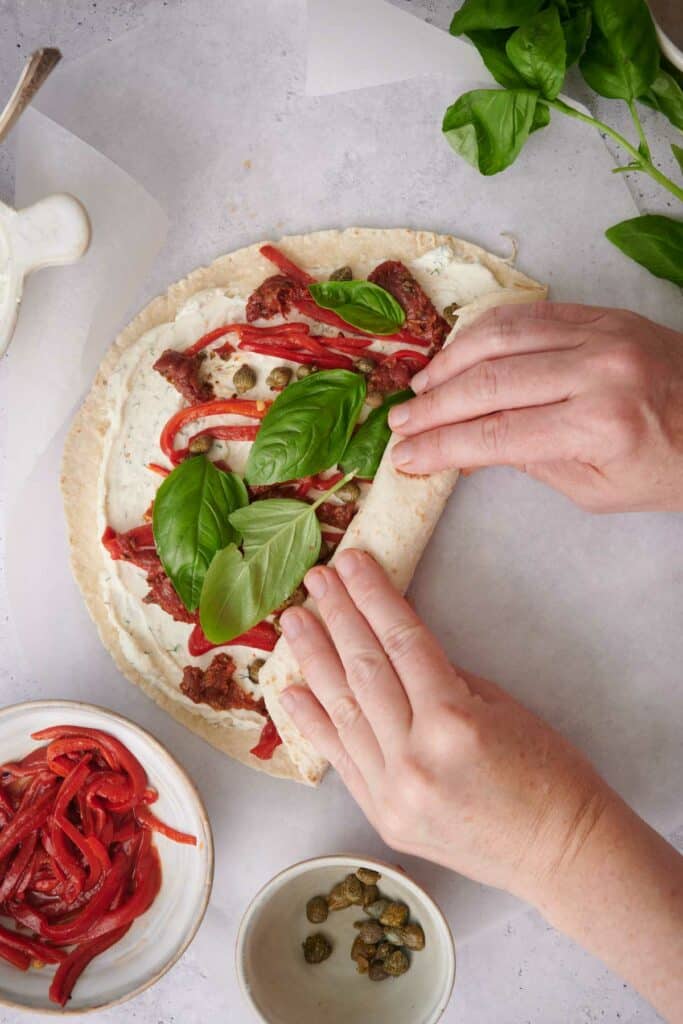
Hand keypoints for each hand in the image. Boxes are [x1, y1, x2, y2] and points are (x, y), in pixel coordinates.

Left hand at [279, 549, 609, 903]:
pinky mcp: (382, 816)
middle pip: (366, 670)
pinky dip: (314, 723)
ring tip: (293, 622)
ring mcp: (392, 792)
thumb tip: (395, 646)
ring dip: (315, 660)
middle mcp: (414, 756)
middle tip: (316, 579)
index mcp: (453, 721)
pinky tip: (291, 690)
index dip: (374, 596)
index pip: (402, 642)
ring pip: (345, 711)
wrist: (559, 854)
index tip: (352, 562)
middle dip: (338, 616)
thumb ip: (440, 677)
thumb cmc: (548, 773)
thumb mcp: (500, 706)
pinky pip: (340, 760)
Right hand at [388, 303, 682, 512]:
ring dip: (449, 362)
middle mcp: (597, 372)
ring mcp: (600, 334)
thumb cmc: (668, 466)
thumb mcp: (598, 489)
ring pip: (499, 337)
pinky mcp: (601, 314)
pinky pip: (527, 314)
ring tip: (421, 387)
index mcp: (599, 427)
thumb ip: (530, 462)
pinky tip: (460, 352)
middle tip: (398, 424)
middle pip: (488, 383)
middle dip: (433, 407)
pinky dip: (484, 332)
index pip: (495, 435)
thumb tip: (466, 446)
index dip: (440, 447)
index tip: (405, 458)